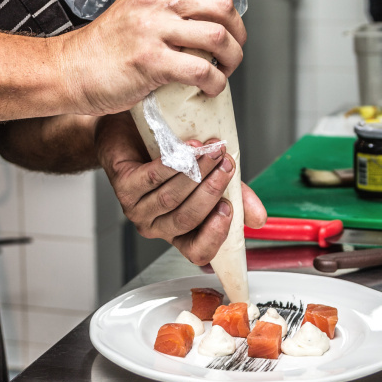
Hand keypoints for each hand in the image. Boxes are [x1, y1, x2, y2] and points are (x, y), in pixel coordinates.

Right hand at [55, 0, 246, 116]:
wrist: (67, 71)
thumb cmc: (101, 51)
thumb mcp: (135, 14)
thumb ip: (166, 12)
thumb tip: (205, 27)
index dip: (229, 19)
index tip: (227, 38)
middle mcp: (155, 1)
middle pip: (223, 8)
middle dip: (238, 36)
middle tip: (232, 56)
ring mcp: (152, 30)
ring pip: (218, 37)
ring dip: (232, 60)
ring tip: (223, 74)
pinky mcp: (151, 61)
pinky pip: (202, 69)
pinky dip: (216, 83)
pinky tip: (208, 90)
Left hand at [96, 112, 266, 265]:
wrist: (131, 129)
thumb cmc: (170, 155)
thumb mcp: (210, 176)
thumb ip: (235, 195)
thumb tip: (258, 219)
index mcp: (179, 231)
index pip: (197, 252)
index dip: (214, 235)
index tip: (229, 209)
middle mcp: (157, 226)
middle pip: (187, 219)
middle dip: (212, 190)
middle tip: (227, 163)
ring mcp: (137, 209)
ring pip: (170, 199)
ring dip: (196, 173)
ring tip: (212, 149)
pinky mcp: (123, 186)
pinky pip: (152, 179)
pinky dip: (173, 164)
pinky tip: (187, 148)